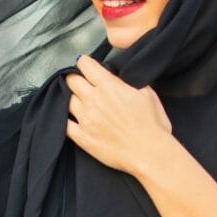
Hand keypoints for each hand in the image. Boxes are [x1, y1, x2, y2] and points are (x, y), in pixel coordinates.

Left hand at [65, 55, 172, 175]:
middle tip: (81, 82)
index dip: (84, 62)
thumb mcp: (147, 93)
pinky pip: (64, 124)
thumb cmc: (153, 124)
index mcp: (109, 86)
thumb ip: (128, 81)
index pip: (85, 65)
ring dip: (71, 97)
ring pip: (66, 100)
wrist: (149, 153)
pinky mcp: (82, 137)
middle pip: (71, 81)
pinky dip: (65, 119)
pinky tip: (71, 118)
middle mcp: (93, 100)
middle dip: (75, 78)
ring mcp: (85, 119)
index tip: (86, 65)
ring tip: (79, 101)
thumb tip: (118, 77)